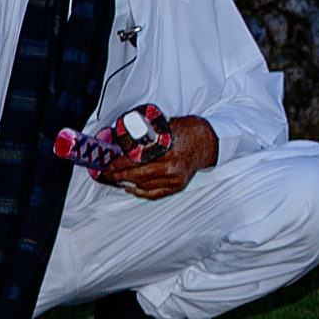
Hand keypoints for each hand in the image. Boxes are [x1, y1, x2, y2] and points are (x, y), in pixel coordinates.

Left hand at [98, 115, 218, 199]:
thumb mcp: (168, 124)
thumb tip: (126, 134)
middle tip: (108, 173)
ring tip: (116, 179)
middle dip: (119, 175)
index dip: (120, 163)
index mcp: (169, 150)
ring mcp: (175, 179)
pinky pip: (154, 194)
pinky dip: (140, 192)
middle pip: (138, 175)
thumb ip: (148, 130)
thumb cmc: (191, 131)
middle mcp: (172, 167)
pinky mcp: (177, 186)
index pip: (138, 160)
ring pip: (144, 185)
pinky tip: (131, 188)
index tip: (110, 163)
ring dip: (127, 183)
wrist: (210, 142)